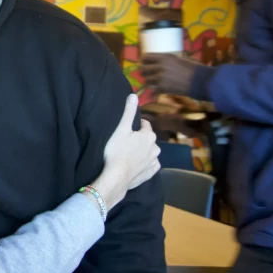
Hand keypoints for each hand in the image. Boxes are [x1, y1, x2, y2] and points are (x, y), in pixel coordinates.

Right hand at [93, 95, 160, 210]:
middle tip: (127, 142)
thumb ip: (128, 112)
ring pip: (150, 152)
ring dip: (143, 151)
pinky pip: (151, 164)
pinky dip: (145, 163)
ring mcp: (154, 161)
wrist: (117, 177)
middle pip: (148, 139)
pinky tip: (136, 164)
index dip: (136, 126)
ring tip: (130, 154)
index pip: (145, 125)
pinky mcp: (152, 173)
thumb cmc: (117, 150)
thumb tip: (134, 95)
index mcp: (149, 135)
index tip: (127, 130)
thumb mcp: (121, 129)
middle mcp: (156, 147)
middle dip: (140, 139)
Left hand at [141, 53, 198, 95]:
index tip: (144, 63)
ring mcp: (160, 77)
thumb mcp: (178, 59)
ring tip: (154, 83)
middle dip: (144, 72)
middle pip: (142, 69)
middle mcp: (160, 66)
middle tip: (148, 74)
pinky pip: (152, 92)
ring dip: (149, 82)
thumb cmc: (192, 68)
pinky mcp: (162, 88)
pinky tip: (154, 94)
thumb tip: (157, 62)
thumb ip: (166, 60)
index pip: (145, 57)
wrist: (199, 80)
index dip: (143, 61)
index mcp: (164, 57)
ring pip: (146, 80)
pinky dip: (153, 94)